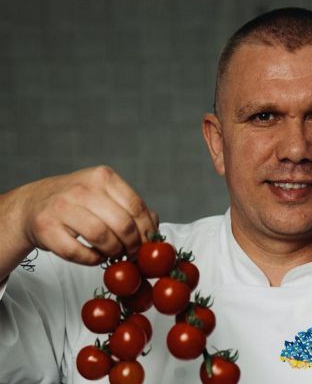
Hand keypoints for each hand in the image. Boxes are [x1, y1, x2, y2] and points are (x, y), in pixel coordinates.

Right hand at [0, 166, 157, 277]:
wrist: (33, 205)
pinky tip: (96, 256)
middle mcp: (82, 189)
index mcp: (102, 177)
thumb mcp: (105, 194)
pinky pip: (78, 252)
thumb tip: (155, 225)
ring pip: (101, 237)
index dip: (147, 230)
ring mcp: (61, 207)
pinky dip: (93, 259)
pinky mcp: (46, 228)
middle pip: (122, 224)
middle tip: (134, 253)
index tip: (149, 243)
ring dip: (114, 252)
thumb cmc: (77, 202)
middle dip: (133, 244)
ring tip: (115, 254)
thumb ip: (131, 206)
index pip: (136, 206)